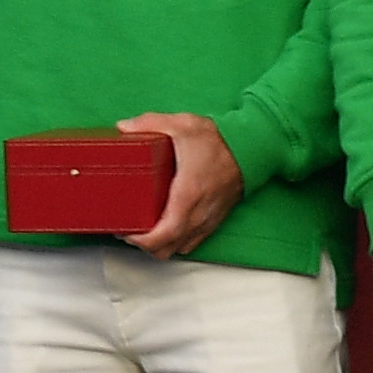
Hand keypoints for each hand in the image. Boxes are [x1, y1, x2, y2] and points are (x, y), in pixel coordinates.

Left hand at [114, 110, 243, 256]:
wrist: (250, 148)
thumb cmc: (219, 141)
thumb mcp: (182, 125)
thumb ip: (150, 123)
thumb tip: (123, 127)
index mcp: (187, 195)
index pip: (163, 234)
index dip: (140, 241)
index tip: (126, 232)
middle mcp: (197, 214)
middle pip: (165, 249)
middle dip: (142, 245)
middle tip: (128, 229)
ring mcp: (206, 221)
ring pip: (177, 249)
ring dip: (158, 245)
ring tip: (143, 229)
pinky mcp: (212, 221)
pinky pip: (190, 243)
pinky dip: (174, 242)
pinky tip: (164, 228)